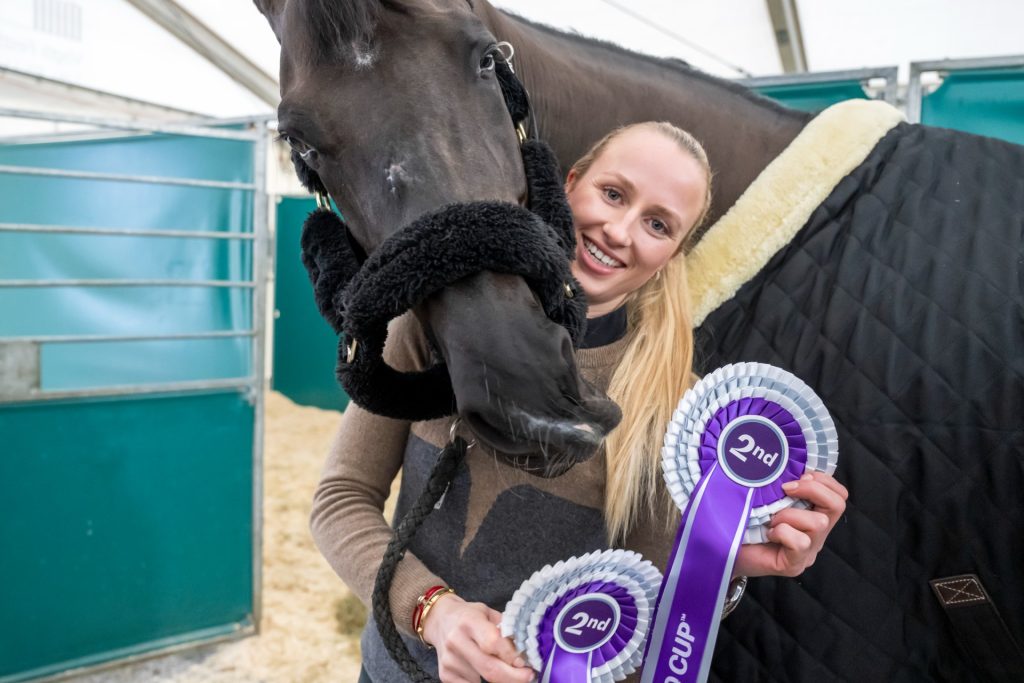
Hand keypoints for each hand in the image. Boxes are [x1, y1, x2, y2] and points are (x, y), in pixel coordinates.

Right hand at [421, 593, 534, 682]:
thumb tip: (525, 652)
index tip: (525, 662)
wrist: (440, 620)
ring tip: (508, 671)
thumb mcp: (488, 613)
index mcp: (469, 621)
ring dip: (501, 680)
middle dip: (514, 677)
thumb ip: (505, 629)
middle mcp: (456, 641)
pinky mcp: (445, 675)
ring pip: (482, 680)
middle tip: (528, 676)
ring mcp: (450, 660)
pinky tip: (488, 672)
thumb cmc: (469, 616)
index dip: (511, 656)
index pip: (492, 643)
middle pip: (490, 668)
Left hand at [734, 471, 848, 577]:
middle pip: (838, 505)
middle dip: (812, 490)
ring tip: (771, 519)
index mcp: (813, 514)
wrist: (723, 549)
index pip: (839, 495)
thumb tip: (782, 461)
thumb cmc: (742, 520)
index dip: (823, 480)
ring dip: (790, 514)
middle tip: (786, 489)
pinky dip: (783, 533)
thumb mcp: (766, 496)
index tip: (798, 476)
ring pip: (818, 523)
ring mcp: (807, 551)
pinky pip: (801, 542)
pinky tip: (768, 533)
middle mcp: (815, 534)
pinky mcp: (794, 564)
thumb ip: (780, 484)